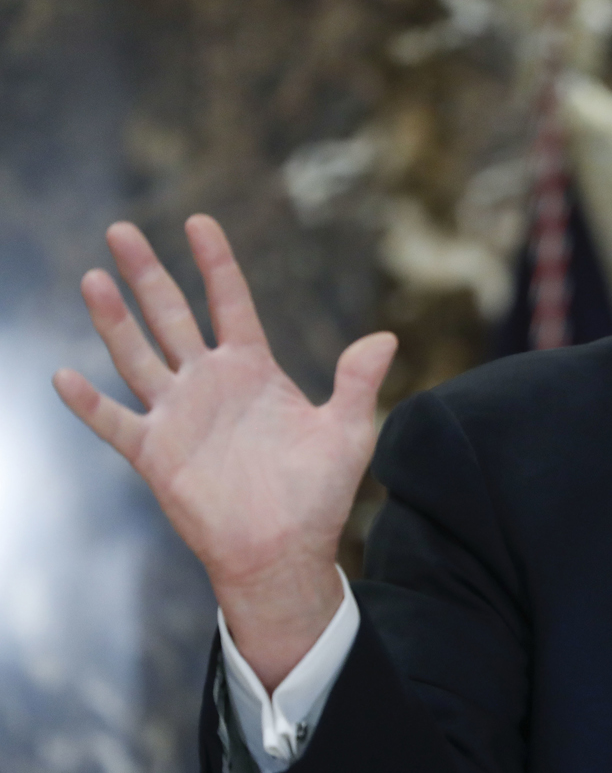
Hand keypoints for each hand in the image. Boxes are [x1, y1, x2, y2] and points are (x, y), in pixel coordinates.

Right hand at [53, 215, 396, 689]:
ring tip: (93, 277)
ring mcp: (179, 416)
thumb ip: (357, 382)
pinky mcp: (156, 454)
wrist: (284, 551)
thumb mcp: (347, 432)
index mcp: (254, 371)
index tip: (199, 222)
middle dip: (148, 273)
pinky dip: (89, 402)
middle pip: (172, 316)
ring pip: (137, 355)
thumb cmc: (318, 495)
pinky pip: (115, 422)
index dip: (216, 263)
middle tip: (122, 229)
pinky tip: (64, 375)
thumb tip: (386, 338)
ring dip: (114, 319)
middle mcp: (210, 384)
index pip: (230, 303)